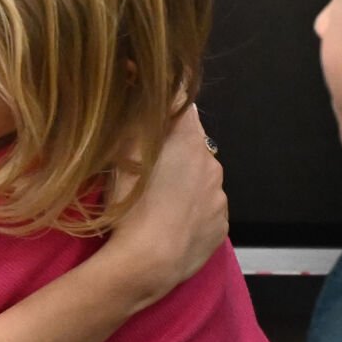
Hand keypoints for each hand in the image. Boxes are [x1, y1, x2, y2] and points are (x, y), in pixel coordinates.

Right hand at [105, 102, 227, 303]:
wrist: (150, 263)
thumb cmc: (131, 204)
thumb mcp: (121, 153)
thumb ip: (132, 116)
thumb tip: (134, 79)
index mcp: (188, 138)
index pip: (180, 99)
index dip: (163, 97)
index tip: (147, 101)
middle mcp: (211, 161)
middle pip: (190, 141)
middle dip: (171, 145)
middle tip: (143, 164)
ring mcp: (219, 196)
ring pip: (199, 176)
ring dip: (181, 179)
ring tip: (155, 200)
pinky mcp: (221, 225)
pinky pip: (205, 208)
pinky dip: (189, 209)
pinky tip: (168, 222)